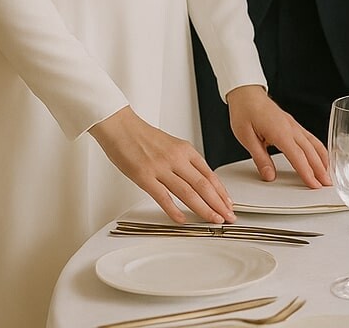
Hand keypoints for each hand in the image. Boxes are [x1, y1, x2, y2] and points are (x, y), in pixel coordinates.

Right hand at [89, 105, 233, 224]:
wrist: (121, 127)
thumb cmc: (143, 137)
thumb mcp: (172, 145)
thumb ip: (185, 161)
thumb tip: (199, 180)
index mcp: (185, 150)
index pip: (209, 174)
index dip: (221, 192)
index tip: (228, 204)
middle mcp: (176, 158)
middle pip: (203, 185)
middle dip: (218, 204)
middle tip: (227, 216)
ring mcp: (161, 168)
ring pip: (188, 192)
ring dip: (203, 209)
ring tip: (213, 220)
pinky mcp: (144, 176)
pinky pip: (163, 197)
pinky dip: (174, 210)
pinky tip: (182, 220)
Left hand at [225, 85, 331, 187]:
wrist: (246, 93)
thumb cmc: (244, 112)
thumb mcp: (246, 138)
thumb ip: (260, 158)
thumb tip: (269, 176)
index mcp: (280, 132)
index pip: (298, 156)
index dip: (307, 172)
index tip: (315, 185)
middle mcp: (290, 128)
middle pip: (310, 151)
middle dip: (320, 169)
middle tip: (327, 184)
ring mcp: (293, 125)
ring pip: (313, 143)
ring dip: (322, 159)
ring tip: (328, 173)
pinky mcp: (292, 124)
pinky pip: (310, 137)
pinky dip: (318, 148)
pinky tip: (320, 155)